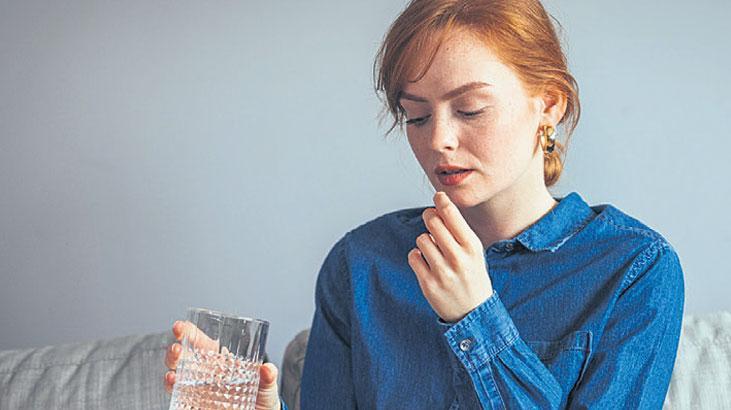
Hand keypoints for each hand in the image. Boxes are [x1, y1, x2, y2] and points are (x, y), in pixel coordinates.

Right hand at [164, 320, 281, 409]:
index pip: (201, 342)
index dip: (189, 332)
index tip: (180, 327)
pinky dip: (172, 388)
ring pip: (177, 373)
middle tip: (177, 349)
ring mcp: (197, 389)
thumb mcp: (266, 386)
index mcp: (221, 362)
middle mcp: (205, 373)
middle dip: (175, 351)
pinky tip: (173, 383)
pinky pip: (178, 395)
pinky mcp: (194, 404)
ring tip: (173, 371)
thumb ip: (267, 377)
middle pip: (184, 356)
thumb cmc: (260, 399)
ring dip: (171, 368)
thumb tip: (267, 369)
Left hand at [408, 191, 493, 322]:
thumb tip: (438, 206)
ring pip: (421, 239)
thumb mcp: (474, 252)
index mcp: (472, 247)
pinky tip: (427, 263)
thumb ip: (458, 231)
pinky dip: (417, 257)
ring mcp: (442, 272)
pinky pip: (413, 256)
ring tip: (434, 251)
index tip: (438, 197)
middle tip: (431, 220)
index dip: (441, 201)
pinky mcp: (428, 284)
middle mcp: (458, 258)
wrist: (474, 312)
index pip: (451, 214)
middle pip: (433, 222)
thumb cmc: (472, 276)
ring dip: (424, 241)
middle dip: (430, 217)